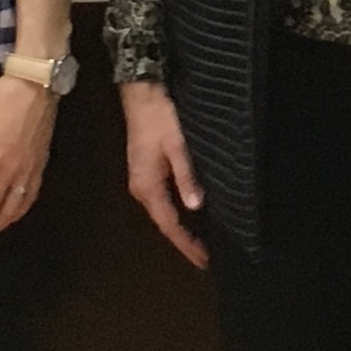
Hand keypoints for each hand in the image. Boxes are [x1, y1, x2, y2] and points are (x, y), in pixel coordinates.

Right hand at [122, 81, 208, 270]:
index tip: (205, 261)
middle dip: (186, 241)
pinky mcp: (147, 168)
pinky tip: (192, 213)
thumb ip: (186, 176)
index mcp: (147, 186)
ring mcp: (143, 178)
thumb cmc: (160, 116)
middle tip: (209, 258)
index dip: (188, 244)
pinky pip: (163, 199)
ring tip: (203, 242)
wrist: (142, 90)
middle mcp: (142, 187)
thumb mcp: (178, 146)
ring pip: (164, 212)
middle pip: (166, 222)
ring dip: (182, 227)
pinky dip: (178, 211)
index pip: (170, 225)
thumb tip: (196, 206)